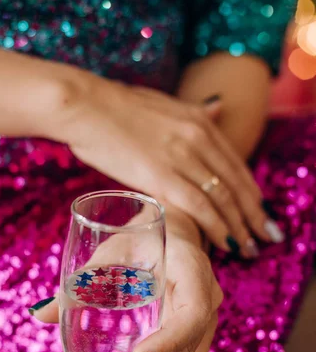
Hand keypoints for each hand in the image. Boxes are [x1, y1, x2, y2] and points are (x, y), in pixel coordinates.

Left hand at [30, 215, 221, 351]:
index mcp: (193, 271)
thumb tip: (40, 314)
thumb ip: (82, 279)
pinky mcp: (193, 338)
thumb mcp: (111, 248)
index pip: (193, 313)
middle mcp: (207, 301)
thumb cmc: (139, 236)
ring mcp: (204, 323)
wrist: (169, 234)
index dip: (168, 341)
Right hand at [62, 75, 282, 257]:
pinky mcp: (160, 175)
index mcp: (199, 122)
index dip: (252, 192)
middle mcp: (198, 138)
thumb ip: (194, 112)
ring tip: (249, 247)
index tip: (259, 211)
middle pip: (237, 184)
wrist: (86, 106)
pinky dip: (216, 226)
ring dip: (240, 226)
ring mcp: (181, 156)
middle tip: (264, 236)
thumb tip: (217, 108)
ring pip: (223, 198)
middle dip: (254, 215)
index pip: (237, 164)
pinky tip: (225, 243)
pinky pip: (199, 206)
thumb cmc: (116, 108)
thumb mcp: (166, 103)